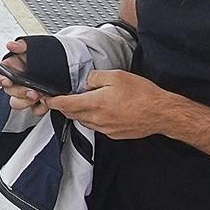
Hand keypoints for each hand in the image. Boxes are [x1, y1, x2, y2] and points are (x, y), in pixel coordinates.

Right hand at [0, 40, 44, 111]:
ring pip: (17, 103)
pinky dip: (40, 108)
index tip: (7, 81)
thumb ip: (21, 45)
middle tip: (31, 91)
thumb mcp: (32, 46)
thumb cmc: (45, 54)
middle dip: (20, 92)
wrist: (63, 63)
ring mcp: (25, 92)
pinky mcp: (36, 102)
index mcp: (11, 68)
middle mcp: (16, 82)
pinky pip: (34, 109)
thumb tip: (11, 45)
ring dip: (26, 102)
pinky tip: (45, 102)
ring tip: (39, 96)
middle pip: (9, 91)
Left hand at [45, 69, 169, 139]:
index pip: (66, 104)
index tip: (47, 99)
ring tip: (83, 102)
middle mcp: (97, 119)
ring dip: (79, 113)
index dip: (54, 102)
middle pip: (72, 114)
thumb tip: (87, 82)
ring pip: (84, 121)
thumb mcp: (117, 76)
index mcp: (95, 103)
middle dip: (64, 107)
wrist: (161, 113)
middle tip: (62, 99)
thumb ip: (96, 78)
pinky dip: (92, 119)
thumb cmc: (142, 94)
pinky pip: (96, 127)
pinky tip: (100, 111)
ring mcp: (106, 129)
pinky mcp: (114, 134)